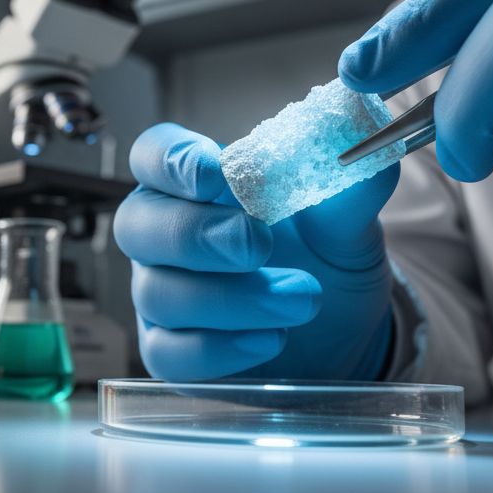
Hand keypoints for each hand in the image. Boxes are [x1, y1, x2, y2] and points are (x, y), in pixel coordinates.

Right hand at [113, 123, 397, 380]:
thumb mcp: (344, 218)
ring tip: (302, 297)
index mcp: (194, 184)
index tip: (213, 173)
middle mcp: (164, 235)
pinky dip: (220, 349)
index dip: (170, 161)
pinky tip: (271, 339)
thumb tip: (356, 137)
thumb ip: (345, 182)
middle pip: (136, 225)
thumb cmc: (321, 257)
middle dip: (195, 234)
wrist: (336, 329)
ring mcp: (160, 294)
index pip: (153, 155)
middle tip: (257, 244)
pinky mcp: (169, 352)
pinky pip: (168, 355)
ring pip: (158, 293)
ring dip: (231, 298)